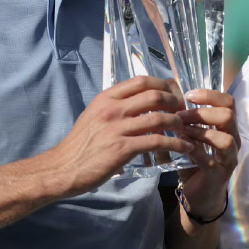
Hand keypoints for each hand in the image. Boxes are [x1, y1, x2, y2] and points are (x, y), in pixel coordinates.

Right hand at [47, 77, 193, 196]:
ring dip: (178, 123)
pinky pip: (157, 142)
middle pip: (155, 95)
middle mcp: (113, 109)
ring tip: (185, 129)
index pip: (141, 81)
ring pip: (159, 118)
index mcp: (106, 98)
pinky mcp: (123, 149)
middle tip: (182, 112)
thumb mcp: (94, 115)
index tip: (173, 94)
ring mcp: (117, 128)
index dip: (163, 85)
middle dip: (175, 102)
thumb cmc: (80, 144)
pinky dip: (176, 144)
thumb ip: (115, 107)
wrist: (63, 168)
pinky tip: (184, 148)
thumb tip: (139, 103)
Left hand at [174, 89, 239, 220]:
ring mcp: (229, 159)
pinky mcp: (219, 175)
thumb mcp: (192, 138)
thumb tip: (166, 100)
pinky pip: (211, 160)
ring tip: (181, 131)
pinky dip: (195, 150)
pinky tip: (182, 146)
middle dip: (202, 112)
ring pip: (225, 138)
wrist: (199, 196)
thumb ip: (186, 121)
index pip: (228, 102)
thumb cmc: (195, 163)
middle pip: (228, 115)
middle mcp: (233, 140)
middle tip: (180, 116)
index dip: (210, 94)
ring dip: (200, 131)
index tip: (188, 95)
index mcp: (227, 128)